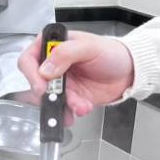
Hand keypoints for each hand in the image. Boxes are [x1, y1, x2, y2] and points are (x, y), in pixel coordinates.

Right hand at [18, 32, 134, 115]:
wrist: (129, 71)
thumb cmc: (112, 52)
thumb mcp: (90, 47)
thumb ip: (66, 53)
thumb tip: (46, 69)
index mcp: (53, 46)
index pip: (29, 59)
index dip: (32, 74)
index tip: (41, 86)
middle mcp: (53, 65)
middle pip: (36, 83)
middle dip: (49, 95)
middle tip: (60, 100)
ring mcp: (61, 83)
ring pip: (49, 99)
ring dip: (62, 106)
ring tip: (80, 106)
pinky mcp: (70, 98)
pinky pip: (62, 109)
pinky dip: (70, 112)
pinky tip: (81, 109)